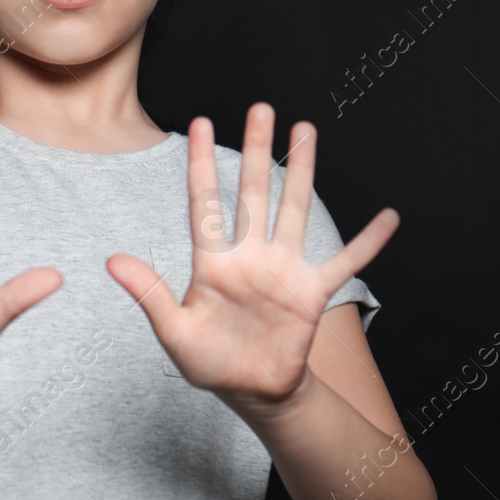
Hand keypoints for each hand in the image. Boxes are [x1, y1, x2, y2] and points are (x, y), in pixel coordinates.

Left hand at [106, 103, 397, 420]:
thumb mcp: (173, 331)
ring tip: (305, 130)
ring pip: (293, 210)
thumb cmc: (208, 361)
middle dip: (256, 150)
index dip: (202, 163)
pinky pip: (345, 262)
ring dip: (301, 171)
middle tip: (260, 108)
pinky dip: (368, 243)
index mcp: (212, 261)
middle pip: (254, 192)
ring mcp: (283, 270)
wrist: (251, 392)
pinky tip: (389, 218)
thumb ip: (149, 293)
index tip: (198, 124)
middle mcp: (249, 255)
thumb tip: (111, 261)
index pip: (205, 203)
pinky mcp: (312, 292)